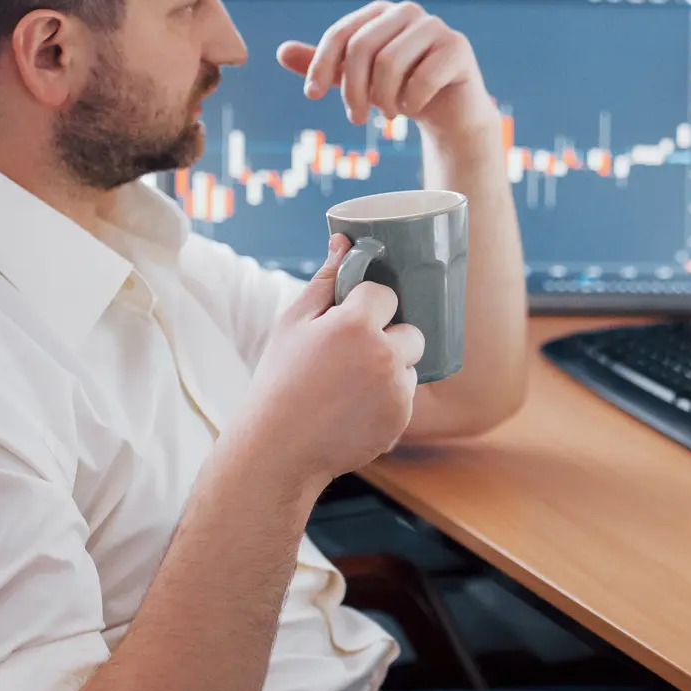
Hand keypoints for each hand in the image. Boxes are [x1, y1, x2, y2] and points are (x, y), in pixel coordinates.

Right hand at [227, 235, 425, 493]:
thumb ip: (325, 281)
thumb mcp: (293, 324)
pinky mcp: (401, 419)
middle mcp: (383, 355)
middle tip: (352, 354)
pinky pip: (406, 396)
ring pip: (410, 365)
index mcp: (355, 325)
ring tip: (351, 384)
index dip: (367, 306)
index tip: (347, 321)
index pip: (385, 294)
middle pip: (411, 330)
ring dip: (391, 368)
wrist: (279, 448)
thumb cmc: (280, 380)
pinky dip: (388, 399)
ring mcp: (396, 390)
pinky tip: (355, 407)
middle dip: (389, 337)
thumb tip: (343, 241)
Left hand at [275, 0, 497, 136]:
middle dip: (353, 89)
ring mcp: (435, 27)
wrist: (449, 111)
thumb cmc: (401, 89)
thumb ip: (325, 65)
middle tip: (356, 118)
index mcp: (380, 13)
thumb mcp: (358, 79)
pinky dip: (411, 102)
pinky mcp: (457, 47)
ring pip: (390, 62)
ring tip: (388, 113)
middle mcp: (407, 11)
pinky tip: (411, 109)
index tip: (311, 95)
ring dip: (383, 98)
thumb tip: (281, 51)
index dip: (321, 64)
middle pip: (362, 47)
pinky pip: (422, 77)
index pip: (341, 33)